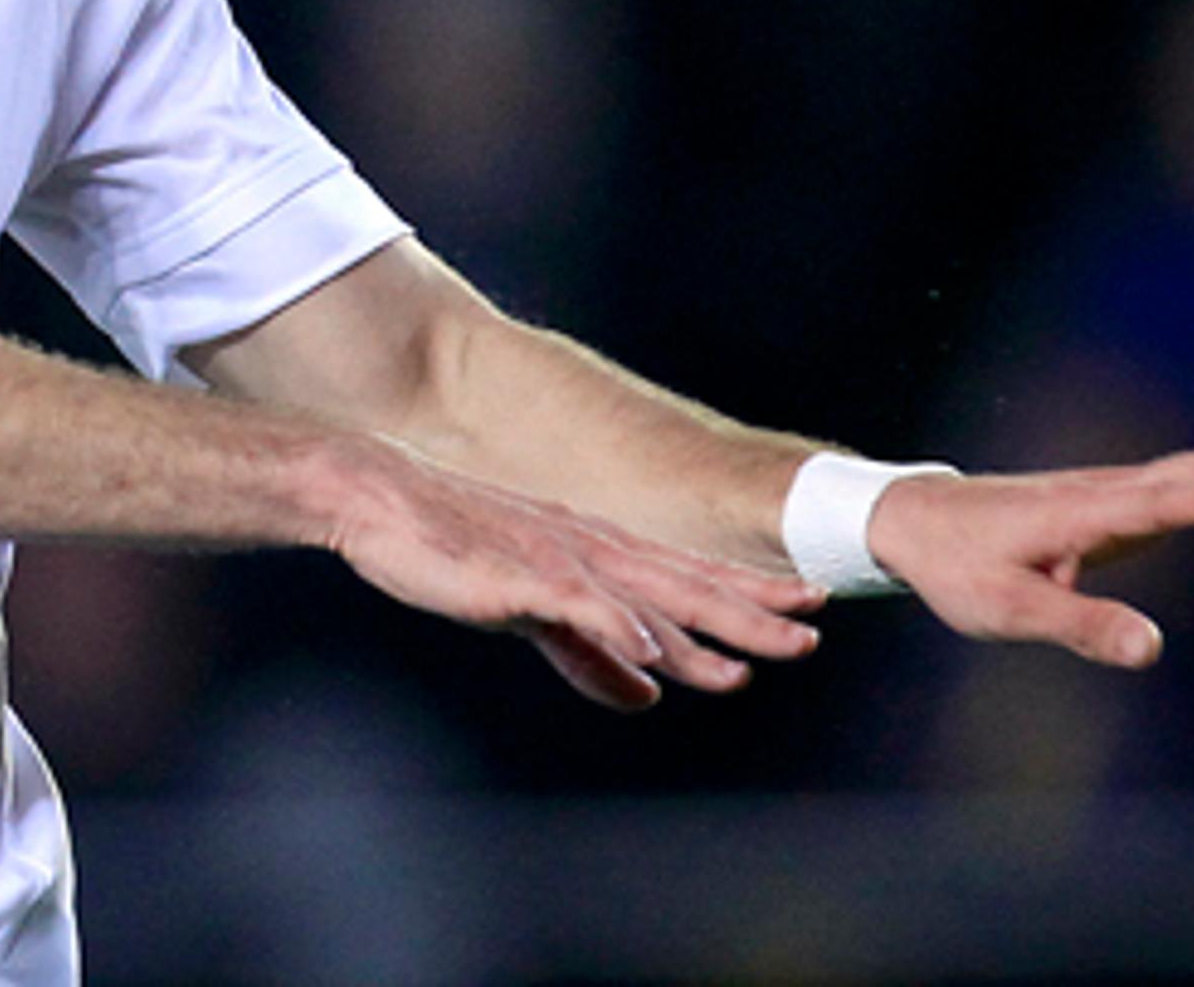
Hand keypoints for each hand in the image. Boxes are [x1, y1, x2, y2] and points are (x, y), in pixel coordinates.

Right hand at [318, 438, 825, 710]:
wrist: (380, 499)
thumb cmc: (454, 551)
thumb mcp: (537, 612)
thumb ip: (594, 654)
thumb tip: (651, 695)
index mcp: (601, 557)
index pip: (690, 581)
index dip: (750, 597)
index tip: (808, 612)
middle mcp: (593, 553)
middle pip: (685, 588)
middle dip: (751, 613)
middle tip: (813, 633)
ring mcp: (558, 560)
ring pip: (643, 599)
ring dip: (701, 627)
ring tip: (755, 657)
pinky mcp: (516, 575)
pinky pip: (575, 605)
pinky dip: (617, 625)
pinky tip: (650, 650)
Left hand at [865, 446, 1193, 668]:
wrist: (916, 521)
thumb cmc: (958, 569)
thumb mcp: (1007, 611)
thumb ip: (1080, 627)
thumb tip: (1151, 650)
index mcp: (1090, 514)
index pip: (1177, 496)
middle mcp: (1110, 491)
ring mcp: (1113, 490)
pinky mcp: (1113, 500)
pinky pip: (1185, 483)